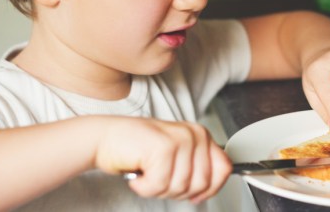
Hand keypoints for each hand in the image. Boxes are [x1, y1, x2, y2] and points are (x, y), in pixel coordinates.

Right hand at [94, 117, 230, 202]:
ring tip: (147, 173)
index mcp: (201, 135)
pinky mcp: (163, 148)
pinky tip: (138, 173)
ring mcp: (180, 139)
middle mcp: (194, 134)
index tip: (194, 194)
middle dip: (177, 190)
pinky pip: (160, 185)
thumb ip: (196, 168)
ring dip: (158, 188)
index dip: (210, 189)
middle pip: (201, 183)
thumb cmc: (137, 148)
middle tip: (158, 179)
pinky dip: (144, 187)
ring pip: (180, 187)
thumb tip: (210, 189)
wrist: (105, 137)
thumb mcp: (176, 156)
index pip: (224, 169)